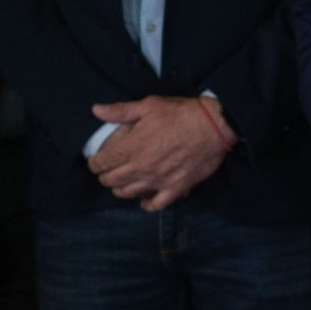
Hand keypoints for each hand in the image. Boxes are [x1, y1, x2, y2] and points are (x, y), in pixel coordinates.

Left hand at [87, 96, 226, 210]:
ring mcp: (158, 180)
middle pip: (111, 180)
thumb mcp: (150, 105)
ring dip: (120, 189)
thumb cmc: (181, 113)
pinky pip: (156, 204)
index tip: (97, 160)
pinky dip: (146, 204)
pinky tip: (144, 199)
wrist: (215, 126)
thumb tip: (96, 110)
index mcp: (131, 147)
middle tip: (109, 170)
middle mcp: (141, 167)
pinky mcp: (175, 188)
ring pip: (128, 193)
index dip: (95, 162)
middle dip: (105, 176)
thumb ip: (121, 110)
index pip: (101, 163)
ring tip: (123, 182)